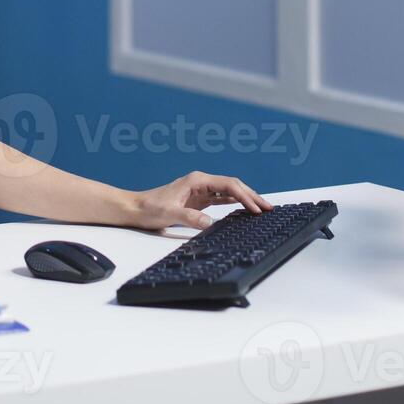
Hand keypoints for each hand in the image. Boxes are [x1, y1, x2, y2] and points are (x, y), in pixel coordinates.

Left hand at [128, 171, 273, 230]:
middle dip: (252, 196)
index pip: (228, 185)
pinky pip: (222, 200)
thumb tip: (210, 223)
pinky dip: (235, 204)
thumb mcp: (169, 213)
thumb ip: (190, 218)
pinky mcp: (199, 201)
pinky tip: (244, 210)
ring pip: (230, 192)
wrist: (135, 208)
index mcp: (197, 181)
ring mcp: (201, 191)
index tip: (256, 209)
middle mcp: (201, 183)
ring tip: (262, 209)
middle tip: (269, 208)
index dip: (245, 196)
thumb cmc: (149, 208)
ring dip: (246, 199)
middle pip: (233, 186)